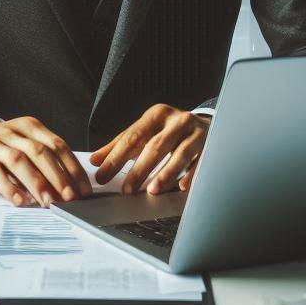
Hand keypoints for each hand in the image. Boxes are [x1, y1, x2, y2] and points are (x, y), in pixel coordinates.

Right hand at [0, 116, 93, 207]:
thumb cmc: (1, 149)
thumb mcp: (23, 146)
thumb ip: (44, 160)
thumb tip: (70, 186)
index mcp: (29, 126)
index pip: (56, 144)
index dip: (72, 167)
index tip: (82, 188)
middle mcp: (13, 131)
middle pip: (39, 151)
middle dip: (57, 176)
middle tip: (69, 197)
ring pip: (18, 160)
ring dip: (36, 182)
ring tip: (48, 201)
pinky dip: (10, 188)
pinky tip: (20, 201)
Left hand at [89, 104, 211, 195]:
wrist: (205, 125)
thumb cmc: (168, 131)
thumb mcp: (145, 132)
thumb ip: (120, 145)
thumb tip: (95, 160)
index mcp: (157, 115)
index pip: (133, 136)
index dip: (117, 156)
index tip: (103, 175)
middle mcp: (176, 120)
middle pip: (156, 145)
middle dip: (140, 168)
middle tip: (127, 189)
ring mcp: (196, 132)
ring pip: (180, 153)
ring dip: (166, 173)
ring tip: (152, 190)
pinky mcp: (210, 145)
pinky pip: (202, 162)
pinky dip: (191, 175)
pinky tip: (182, 188)